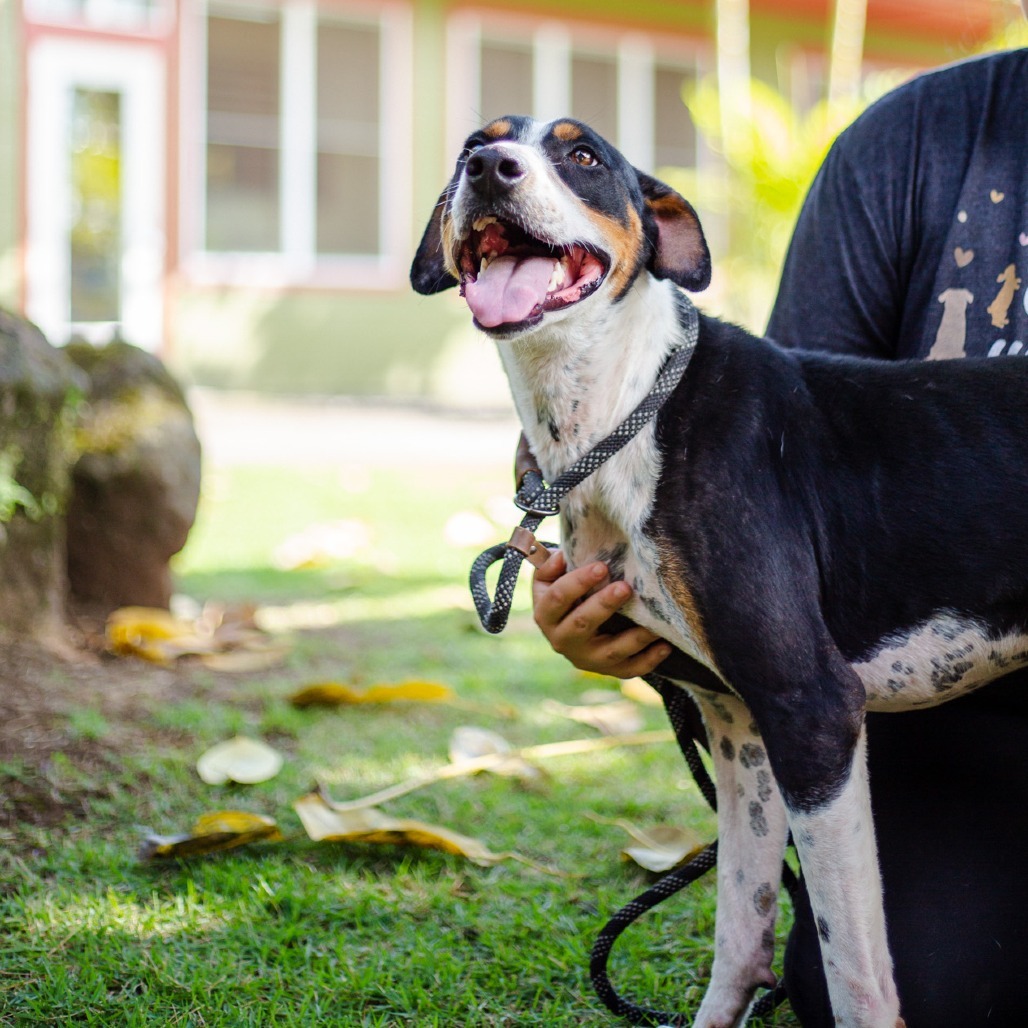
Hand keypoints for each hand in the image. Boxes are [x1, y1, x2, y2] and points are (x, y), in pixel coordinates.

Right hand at [531, 550, 671, 677]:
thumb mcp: (550, 581)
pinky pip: (630, 669)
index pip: (557, 599)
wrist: (570, 631)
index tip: (601, 566)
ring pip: (611, 651)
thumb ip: (551, 567)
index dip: (578, 582)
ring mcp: (587, 659)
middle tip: (625, 587)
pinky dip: (649, 660)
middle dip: (604, 605)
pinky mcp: (608, 670)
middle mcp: (562, 641)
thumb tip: (559, 557)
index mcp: (546, 617)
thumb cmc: (566, 596)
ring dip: (634, 637)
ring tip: (653, 622)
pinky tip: (665, 645)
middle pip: (582, 624)